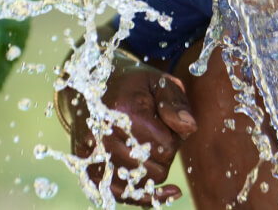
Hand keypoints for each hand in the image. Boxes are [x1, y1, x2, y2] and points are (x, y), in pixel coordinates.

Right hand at [60, 57, 198, 206]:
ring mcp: (93, 155)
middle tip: (156, 134)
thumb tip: (189, 128)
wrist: (90, 87)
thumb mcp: (158, 82)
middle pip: (155, 168)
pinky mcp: (88, 168)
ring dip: (153, 169)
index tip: (166, 122)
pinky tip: (166, 191)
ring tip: (146, 146)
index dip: (174, 136)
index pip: (166, 145)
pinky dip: (143, 195)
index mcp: (123, 111)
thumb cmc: (132, 85)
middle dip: (164, 154)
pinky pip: (122, 195)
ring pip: (143, 183)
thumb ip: (175, 102)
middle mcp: (103, 136)